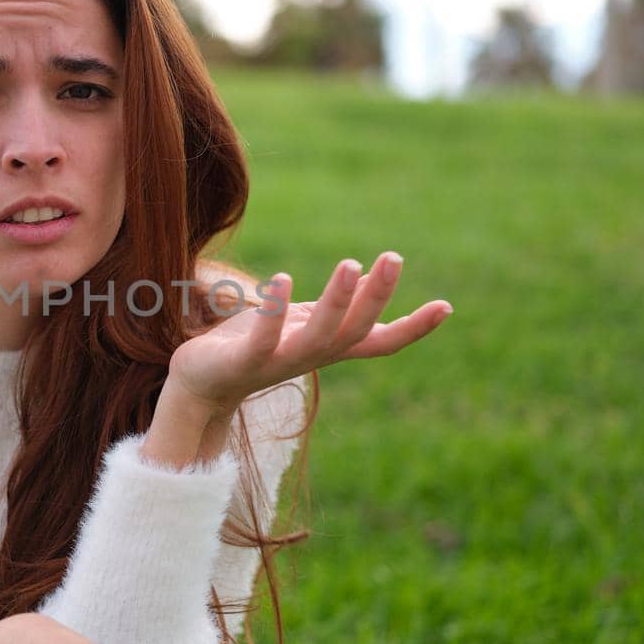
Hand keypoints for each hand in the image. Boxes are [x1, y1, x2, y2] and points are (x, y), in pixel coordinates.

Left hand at [171, 252, 451, 412]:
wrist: (197, 386)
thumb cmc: (250, 347)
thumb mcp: (298, 323)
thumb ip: (333, 307)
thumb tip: (366, 279)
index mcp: (326, 348)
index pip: (379, 342)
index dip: (413, 328)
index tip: (446, 306)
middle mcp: (309, 358)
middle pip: (355, 333)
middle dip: (376, 297)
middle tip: (393, 258)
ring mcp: (278, 362)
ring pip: (319, 337)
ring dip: (337, 302)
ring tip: (349, 263)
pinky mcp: (242, 362)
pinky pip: (264, 339)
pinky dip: (276, 312)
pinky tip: (283, 279)